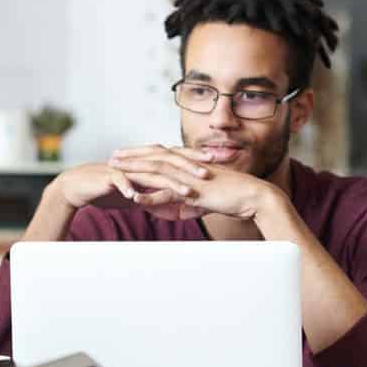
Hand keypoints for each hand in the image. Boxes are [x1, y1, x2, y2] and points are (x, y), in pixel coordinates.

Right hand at [48, 149, 211, 215]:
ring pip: (149, 172)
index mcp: (147, 163)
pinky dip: (129, 188)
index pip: (176, 157)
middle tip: (208, 174)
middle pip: (168, 161)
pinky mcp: (108, 177)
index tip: (216, 162)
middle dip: (189, 167)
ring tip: (185, 192)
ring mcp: (124, 168)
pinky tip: (138, 197)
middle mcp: (138, 161)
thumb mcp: (137, 198)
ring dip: (169, 182)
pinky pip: (121, 181)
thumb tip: (176, 212)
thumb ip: (156, 201)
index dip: (195, 158)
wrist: (79, 187)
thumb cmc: (108, 190)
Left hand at [108, 145, 279, 221]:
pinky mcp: (196, 191)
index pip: (162, 155)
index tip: (126, 154)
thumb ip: (191, 206)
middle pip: (155, 157)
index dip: (143, 154)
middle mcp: (188, 167)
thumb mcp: (207, 202)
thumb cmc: (234, 198)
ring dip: (135, 171)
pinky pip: (170, 194)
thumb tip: (180, 213)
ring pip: (157, 171)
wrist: (254, 197)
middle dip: (132, 156)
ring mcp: (191, 178)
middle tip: (113, 156)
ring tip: (116, 172)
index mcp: (190, 165)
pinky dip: (152, 197)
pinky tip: (136, 199)